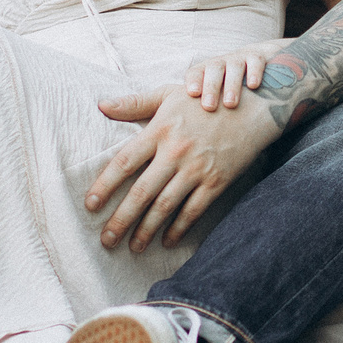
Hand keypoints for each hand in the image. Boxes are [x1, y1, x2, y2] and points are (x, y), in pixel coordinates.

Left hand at [86, 86, 283, 251]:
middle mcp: (175, 152)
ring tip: (133, 247)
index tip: (90, 205)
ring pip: (165, 206)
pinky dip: (179, 228)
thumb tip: (101, 106)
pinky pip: (193, 211)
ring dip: (146, 230)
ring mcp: (197, 169)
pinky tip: (166, 241)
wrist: (252, 107)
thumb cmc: (205, 100)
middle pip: (141, 192)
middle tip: (107, 240)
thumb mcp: (169, 95)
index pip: (124, 162)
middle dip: (121, 219)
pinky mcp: (217, 182)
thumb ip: (135, 103)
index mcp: (159, 130)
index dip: (105, 185)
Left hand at [182, 39, 288, 111]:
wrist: (263, 67)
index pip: (195, 72)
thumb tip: (175, 133)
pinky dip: (254, 72)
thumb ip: (193, 109)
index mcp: (206, 71)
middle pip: (213, 69)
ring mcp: (240, 60)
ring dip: (231, 84)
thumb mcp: (211, 97)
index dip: (193, 81)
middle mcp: (222, 64)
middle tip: (209, 107)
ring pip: (234, 66)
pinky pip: (256, 61)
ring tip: (230, 104)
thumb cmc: (229, 91)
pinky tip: (253, 86)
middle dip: (211, 87)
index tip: (192, 94)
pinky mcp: (259, 58)